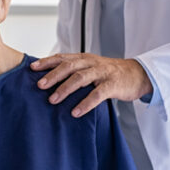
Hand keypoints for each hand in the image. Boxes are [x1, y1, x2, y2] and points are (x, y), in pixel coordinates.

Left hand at [31, 53, 152, 116]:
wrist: (137, 74)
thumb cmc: (109, 73)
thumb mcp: (90, 67)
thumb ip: (74, 71)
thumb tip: (49, 80)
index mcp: (84, 58)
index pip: (62, 57)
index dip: (46, 62)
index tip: (31, 68)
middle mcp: (91, 63)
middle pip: (69, 66)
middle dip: (53, 76)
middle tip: (39, 86)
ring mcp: (102, 73)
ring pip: (81, 78)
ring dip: (65, 89)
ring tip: (52, 100)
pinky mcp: (113, 85)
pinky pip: (98, 94)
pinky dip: (85, 103)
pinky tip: (76, 112)